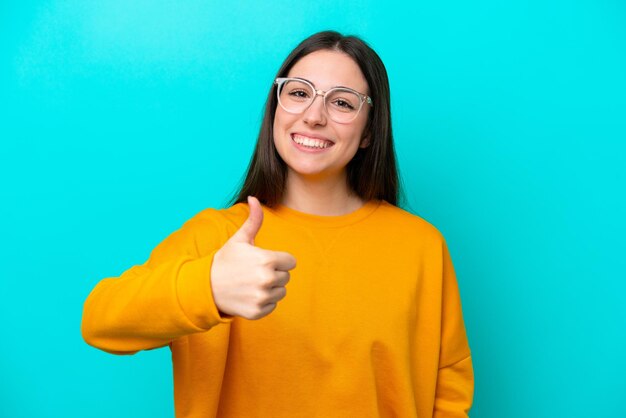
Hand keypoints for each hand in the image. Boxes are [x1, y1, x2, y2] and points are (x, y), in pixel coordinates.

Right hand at [210, 196, 296, 319]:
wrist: (206, 287)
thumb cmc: (226, 260)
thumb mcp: (240, 239)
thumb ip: (253, 220)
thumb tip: (254, 197)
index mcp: (267, 259)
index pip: (291, 262)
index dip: (279, 260)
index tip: (264, 260)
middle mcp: (267, 279)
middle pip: (286, 277)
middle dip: (274, 274)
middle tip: (255, 272)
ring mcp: (262, 297)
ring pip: (281, 292)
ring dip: (271, 289)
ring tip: (252, 283)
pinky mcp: (257, 311)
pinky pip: (272, 306)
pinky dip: (263, 302)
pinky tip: (249, 295)